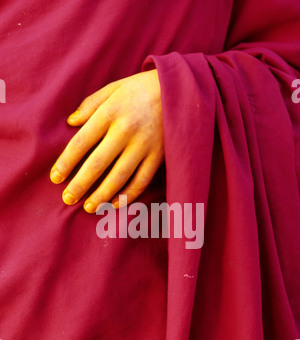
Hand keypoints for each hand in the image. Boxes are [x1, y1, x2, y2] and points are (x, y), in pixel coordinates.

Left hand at [50, 69, 163, 212]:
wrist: (180, 89)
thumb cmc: (141, 89)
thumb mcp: (113, 88)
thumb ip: (90, 104)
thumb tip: (70, 123)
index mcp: (110, 112)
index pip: (81, 142)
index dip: (66, 162)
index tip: (56, 178)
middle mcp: (126, 131)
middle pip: (98, 163)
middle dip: (80, 185)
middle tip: (68, 199)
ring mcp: (144, 145)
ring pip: (119, 177)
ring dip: (102, 195)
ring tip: (89, 207)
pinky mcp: (159, 156)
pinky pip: (142, 181)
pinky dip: (128, 195)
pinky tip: (115, 204)